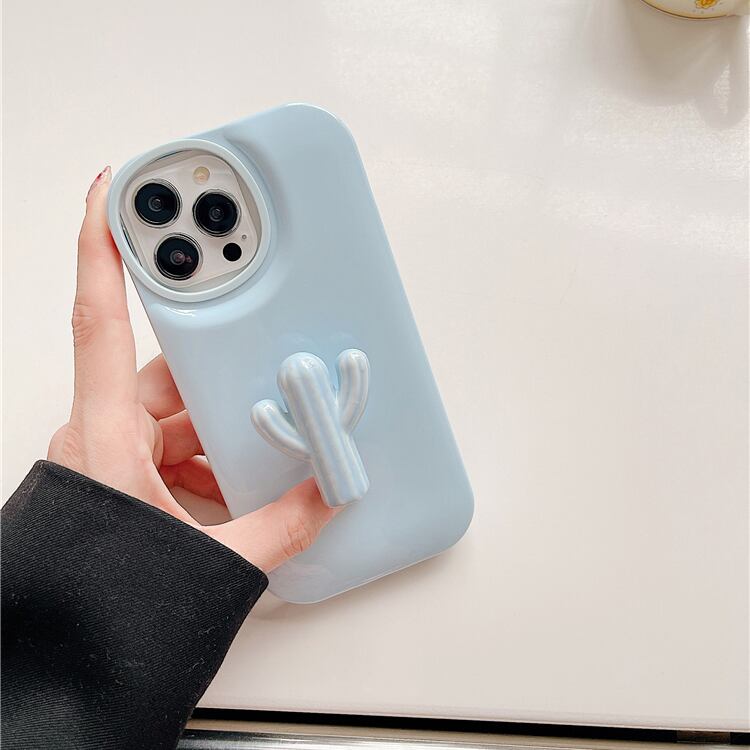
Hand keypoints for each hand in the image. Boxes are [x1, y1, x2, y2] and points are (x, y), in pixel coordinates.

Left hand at [47, 166, 337, 571]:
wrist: (67, 664)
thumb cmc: (104, 602)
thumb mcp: (208, 560)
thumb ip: (281, 525)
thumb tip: (329, 496)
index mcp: (104, 435)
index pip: (99, 316)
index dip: (104, 244)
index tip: (115, 189)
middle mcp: (98, 435)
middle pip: (162, 374)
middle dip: (214, 381)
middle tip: (250, 370)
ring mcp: (104, 457)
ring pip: (168, 414)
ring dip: (212, 429)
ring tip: (249, 452)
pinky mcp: (116, 477)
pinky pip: (163, 446)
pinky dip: (200, 456)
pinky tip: (231, 481)